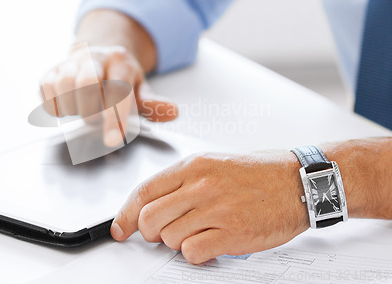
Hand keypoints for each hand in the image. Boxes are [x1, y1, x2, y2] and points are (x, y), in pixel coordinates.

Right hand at [40, 44, 177, 146]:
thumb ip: (153, 104)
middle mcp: (95, 57)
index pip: (118, 90)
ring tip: (81, 114)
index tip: (113, 140)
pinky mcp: (52, 70)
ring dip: (72, 108)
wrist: (98, 56)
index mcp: (121, 61)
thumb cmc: (120, 79)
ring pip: (64, 83)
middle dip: (90, 111)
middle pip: (87, 82)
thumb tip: (173, 112)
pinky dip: (54, 104)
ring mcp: (71, 62)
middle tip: (95, 122)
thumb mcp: (140, 89)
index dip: (115, 117)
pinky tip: (66, 109)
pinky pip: (45, 86)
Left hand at [110, 150, 308, 263]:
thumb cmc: (258, 173)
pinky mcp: (232, 232)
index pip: (144, 191)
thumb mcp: (214, 164)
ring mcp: (216, 209)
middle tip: (163, 233)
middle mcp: (201, 185)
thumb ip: (182, 183)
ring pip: (169, 237)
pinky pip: (192, 252)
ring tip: (197, 233)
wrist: (298, 181)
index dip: (126, 214)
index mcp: (193, 166)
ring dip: (177, 242)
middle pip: (150, 218)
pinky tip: (209, 243)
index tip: (120, 228)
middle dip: (151, 232)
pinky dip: (195, 254)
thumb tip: (152, 205)